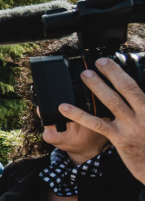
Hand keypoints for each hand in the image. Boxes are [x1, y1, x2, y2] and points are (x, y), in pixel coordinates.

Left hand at [59, 58, 144, 184]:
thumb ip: (142, 103)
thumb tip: (134, 90)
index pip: (136, 86)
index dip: (123, 72)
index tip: (110, 61)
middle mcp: (144, 114)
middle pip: (127, 88)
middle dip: (112, 72)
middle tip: (99, 61)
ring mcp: (131, 126)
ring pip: (112, 102)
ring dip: (97, 87)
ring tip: (85, 75)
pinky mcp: (119, 139)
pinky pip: (96, 123)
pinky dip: (79, 114)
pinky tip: (64, 107)